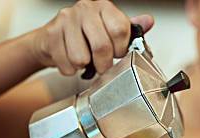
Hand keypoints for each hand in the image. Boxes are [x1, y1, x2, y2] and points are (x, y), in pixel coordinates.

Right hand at [31, 0, 153, 75]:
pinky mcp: (51, 34)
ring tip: (83, 59)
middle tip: (101, 65)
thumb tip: (149, 21)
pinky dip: (70, 70)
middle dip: (103, 64)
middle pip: (102, 46)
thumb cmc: (84, 36)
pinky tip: (69, 60)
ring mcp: (66, 20)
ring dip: (84, 66)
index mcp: (103, 7)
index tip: (117, 54)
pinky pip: (66, 64)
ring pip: (81, 58)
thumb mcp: (109, 30)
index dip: (120, 49)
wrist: (52, 39)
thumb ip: (128, 29)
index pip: (120, 30)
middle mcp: (85, 9)